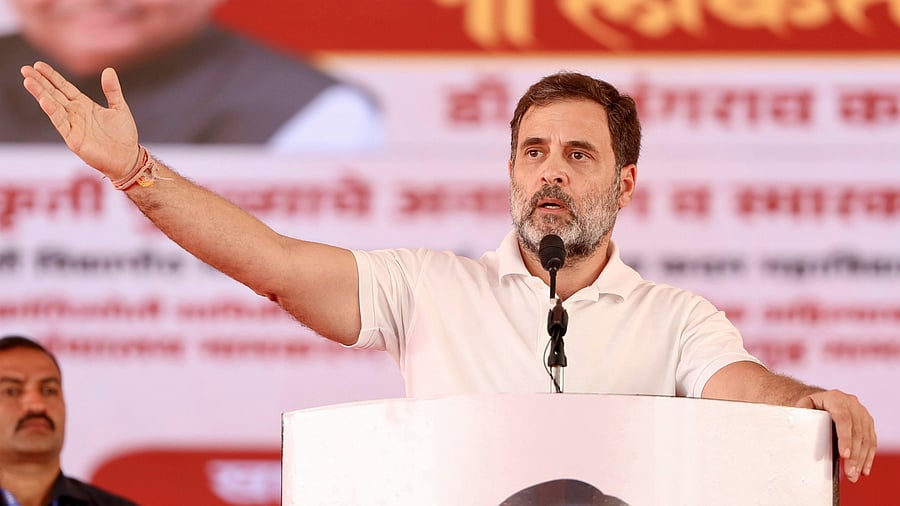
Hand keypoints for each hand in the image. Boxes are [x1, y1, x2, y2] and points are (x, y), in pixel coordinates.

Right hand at [21, 61, 139, 178]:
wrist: (128, 158)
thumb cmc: (123, 135)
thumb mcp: (119, 108)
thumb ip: (112, 90)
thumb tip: (108, 69)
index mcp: (84, 105)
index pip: (64, 88)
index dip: (52, 76)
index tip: (38, 65)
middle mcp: (75, 114)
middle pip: (54, 94)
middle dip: (40, 82)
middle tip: (25, 69)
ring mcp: (73, 126)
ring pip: (54, 106)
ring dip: (41, 94)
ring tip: (28, 81)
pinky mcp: (74, 139)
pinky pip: (61, 123)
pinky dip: (53, 112)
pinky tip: (44, 101)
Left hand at [796, 389, 875, 482]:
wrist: (822, 399)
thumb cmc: (810, 406)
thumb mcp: (804, 405)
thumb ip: (802, 414)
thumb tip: (800, 429)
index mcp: (835, 398)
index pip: (843, 419)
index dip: (845, 438)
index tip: (844, 455)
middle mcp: (852, 404)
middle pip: (856, 432)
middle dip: (854, 455)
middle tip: (849, 473)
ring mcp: (862, 413)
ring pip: (866, 439)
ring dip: (862, 459)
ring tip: (854, 475)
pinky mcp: (868, 422)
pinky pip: (871, 441)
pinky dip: (868, 456)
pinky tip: (864, 469)